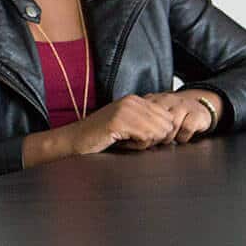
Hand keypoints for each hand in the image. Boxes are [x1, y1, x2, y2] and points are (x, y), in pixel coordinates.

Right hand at [63, 94, 182, 154]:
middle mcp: (132, 101)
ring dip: (145, 143)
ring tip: (126, 141)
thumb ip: (148, 121)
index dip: (160, 133)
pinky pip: (145, 138)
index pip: (168, 117)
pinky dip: (137, 146)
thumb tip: (171, 131)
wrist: (74, 141)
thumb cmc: (101, 136)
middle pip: (167, 125)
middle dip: (154, 139)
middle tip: (133, 141)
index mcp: (136, 99)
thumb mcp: (128, 124)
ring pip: (158, 132)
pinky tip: (122, 143)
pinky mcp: (119, 122)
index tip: (142, 137)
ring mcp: (125, 110)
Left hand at [143, 90, 223, 144]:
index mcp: (154, 99)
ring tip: (165, 141)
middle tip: (153, 142)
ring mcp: (183, 105)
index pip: (142, 114)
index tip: (139, 138)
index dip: (140, 129)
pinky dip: (182, 137)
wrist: (200, 103)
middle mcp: (168, 99)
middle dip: (153, 135)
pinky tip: (180, 139)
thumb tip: (127, 137)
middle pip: (156, 120)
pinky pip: (187, 128)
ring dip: (167, 137)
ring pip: (171, 125)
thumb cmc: (172, 112)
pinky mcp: (197, 114)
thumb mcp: (155, 111)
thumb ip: (141, 119)